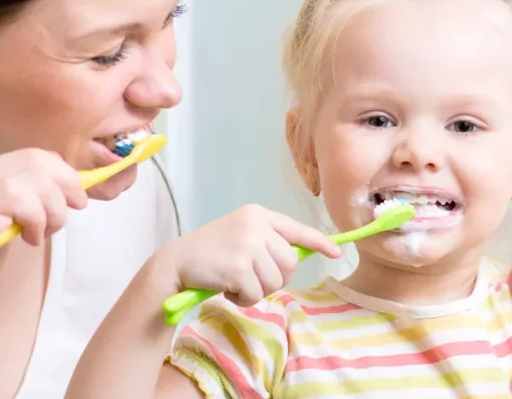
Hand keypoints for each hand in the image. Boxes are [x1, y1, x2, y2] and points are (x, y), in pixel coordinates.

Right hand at [165, 204, 341, 306]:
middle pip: (291, 263)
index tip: (335, 252)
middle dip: (274, 278)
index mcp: (258, 214)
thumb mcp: (242, 237)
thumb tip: (302, 256)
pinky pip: (257, 294)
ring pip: (276, 281)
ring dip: (257, 290)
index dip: (319, 242)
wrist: (176, 263)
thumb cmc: (211, 254)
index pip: (298, 229)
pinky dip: (243, 298)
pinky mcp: (239, 266)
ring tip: (235, 281)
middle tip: (250, 277)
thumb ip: (268, 242)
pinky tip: (226, 288)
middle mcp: (256, 224)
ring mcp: (247, 244)